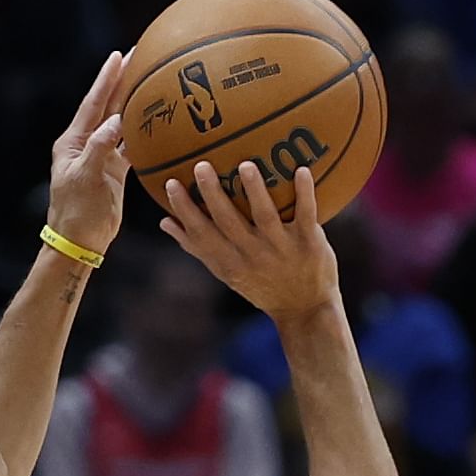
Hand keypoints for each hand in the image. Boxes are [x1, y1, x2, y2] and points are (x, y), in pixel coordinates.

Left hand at [44, 50, 131, 258]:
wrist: (80, 241)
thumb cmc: (77, 211)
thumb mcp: (85, 177)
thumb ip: (100, 147)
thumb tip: (116, 120)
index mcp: (73, 142)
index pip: (93, 104)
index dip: (106, 79)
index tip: (118, 56)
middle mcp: (87, 143)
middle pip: (107, 106)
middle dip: (122, 82)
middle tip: (138, 57)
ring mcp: (102, 156)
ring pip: (120, 122)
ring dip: (134, 102)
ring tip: (150, 80)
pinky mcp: (115, 170)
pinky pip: (131, 144)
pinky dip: (143, 131)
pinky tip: (157, 119)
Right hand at [157, 160, 339, 325]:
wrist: (307, 310)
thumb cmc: (261, 285)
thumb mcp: (227, 272)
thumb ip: (198, 247)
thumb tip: (165, 222)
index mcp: (230, 261)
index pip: (202, 234)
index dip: (185, 210)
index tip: (171, 184)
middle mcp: (253, 254)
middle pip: (229, 221)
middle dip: (213, 195)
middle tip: (201, 166)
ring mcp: (282, 248)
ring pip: (265, 216)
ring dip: (255, 190)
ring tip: (245, 165)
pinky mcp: (309, 243)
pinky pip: (307, 214)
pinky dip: (305, 193)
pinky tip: (301, 170)